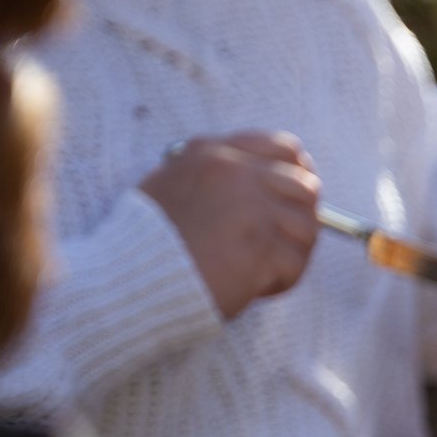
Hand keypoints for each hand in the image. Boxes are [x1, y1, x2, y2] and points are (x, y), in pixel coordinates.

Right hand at [138, 132, 320, 319]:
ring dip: (292, 254)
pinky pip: (296, 264)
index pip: (286, 150)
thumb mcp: (171, 182)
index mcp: (215, 154)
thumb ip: (215, 175)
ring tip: (264, 270)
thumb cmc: (146, 238)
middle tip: (281, 244)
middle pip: (306, 188)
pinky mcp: (260, 250)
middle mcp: (237, 175)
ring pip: (308, 228)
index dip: (299, 175)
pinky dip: (282, 280)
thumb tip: (263, 180)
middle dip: (301, 219)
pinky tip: (255, 287)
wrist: (128, 275)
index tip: (294, 199)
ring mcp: (252, 211)